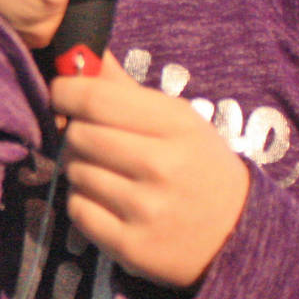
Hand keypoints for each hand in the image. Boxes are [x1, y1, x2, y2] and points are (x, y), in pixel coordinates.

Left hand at [49, 55, 248, 289]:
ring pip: (75, 173)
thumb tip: (84, 52)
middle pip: (79, 136)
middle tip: (90, 141)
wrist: (236, 235)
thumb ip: (125, 88)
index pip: (96, 99)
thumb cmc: (198, 165)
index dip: (66, 92)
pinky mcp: (132, 246)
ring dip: (80, 170)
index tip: (62, 94)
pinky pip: (78, 211)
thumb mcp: (177, 121)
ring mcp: (147, 209)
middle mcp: (162, 166)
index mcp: (175, 125)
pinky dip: (84, 204)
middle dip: (75, 134)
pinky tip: (108, 203)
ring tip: (107, 174)